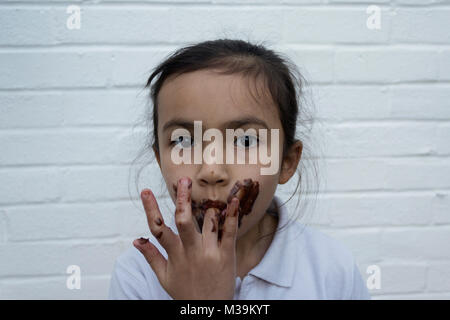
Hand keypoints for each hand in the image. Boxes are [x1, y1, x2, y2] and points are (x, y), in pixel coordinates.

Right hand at [133, 176, 239, 299]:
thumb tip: (135, 240)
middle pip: (183, 221)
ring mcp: (209, 253)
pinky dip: (232, 215)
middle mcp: (191, 252)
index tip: (146, 191)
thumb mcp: (164, 277)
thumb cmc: (185, 292)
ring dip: (209, 209)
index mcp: (174, 255)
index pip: (158, 229)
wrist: (208, 310)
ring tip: (211, 204)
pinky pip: (229, 232)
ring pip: (208, 222)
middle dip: (182, 199)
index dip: (150, 209)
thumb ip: (151, 257)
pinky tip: (235, 201)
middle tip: (183, 181)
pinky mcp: (227, 255)